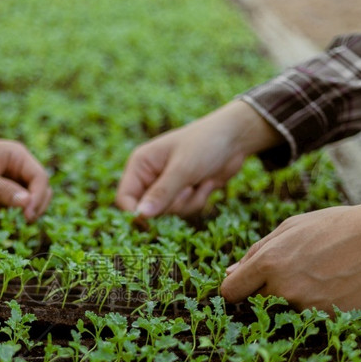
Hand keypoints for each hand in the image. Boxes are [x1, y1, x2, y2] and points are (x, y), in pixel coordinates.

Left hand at [0, 136, 51, 221]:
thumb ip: (2, 191)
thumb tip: (27, 204)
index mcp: (16, 156)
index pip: (40, 178)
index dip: (38, 198)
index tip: (27, 216)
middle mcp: (16, 166)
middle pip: (39, 190)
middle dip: (32, 206)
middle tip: (22, 220)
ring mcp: (8, 179)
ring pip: (25, 200)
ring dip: (14, 210)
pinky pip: (10, 205)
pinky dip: (2, 210)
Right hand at [115, 100, 280, 218]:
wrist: (235, 138)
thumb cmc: (205, 144)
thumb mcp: (183, 169)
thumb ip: (162, 193)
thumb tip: (141, 215)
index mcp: (141, 164)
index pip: (125, 198)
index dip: (135, 212)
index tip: (150, 222)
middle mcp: (150, 176)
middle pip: (149, 209)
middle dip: (172, 204)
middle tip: (188, 188)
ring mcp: (168, 185)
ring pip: (169, 212)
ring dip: (188, 202)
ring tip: (200, 181)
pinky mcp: (184, 192)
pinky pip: (185, 210)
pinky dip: (198, 200)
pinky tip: (207, 182)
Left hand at [221, 202, 360, 312]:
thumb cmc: (335, 227)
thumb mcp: (290, 228)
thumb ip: (255, 252)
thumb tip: (227, 274)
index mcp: (267, 262)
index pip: (230, 292)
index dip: (236, 290)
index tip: (246, 288)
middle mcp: (282, 288)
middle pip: (258, 303)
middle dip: (269, 292)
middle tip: (297, 274)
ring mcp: (305, 306)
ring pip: (286, 311)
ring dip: (297, 300)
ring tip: (322, 276)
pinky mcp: (327, 318)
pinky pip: (313, 318)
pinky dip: (321, 306)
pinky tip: (338, 287)